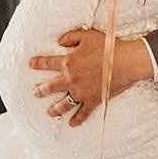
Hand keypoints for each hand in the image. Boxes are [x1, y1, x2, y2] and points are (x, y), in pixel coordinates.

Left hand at [30, 30, 151, 126]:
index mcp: (68, 62)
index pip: (47, 63)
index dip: (38, 63)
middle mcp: (71, 79)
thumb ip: (70, 37)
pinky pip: (82, 113)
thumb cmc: (108, 46)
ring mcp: (81, 92)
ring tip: (49, 112)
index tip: (31, 64)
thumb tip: (59, 41)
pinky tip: (71, 123)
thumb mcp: (87, 35)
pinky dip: (77, 119)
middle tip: (36, 92)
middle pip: (50, 87)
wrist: (126, 61)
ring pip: (63, 104)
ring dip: (54, 109)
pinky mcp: (93, 100)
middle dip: (41, 90)